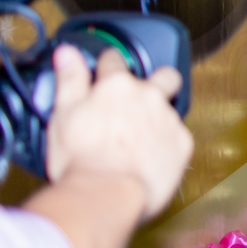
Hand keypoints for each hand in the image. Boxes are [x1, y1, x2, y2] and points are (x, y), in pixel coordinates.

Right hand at [45, 45, 193, 220]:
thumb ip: (69, 80)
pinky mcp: (183, 142)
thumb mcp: (63, 116)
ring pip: (170, 110)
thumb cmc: (80, 160)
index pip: (114, 60)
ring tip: (139, 142)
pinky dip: (167, 146)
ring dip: (159, 120)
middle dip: (158, 82)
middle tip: (142, 101)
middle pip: (164, 75)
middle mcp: (148, 95)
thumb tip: (67, 52)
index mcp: (116, 86)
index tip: (106, 73)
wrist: (105, 195)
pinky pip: (178, 137)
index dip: (108, 66)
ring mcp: (168, 118)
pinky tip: (151, 159)